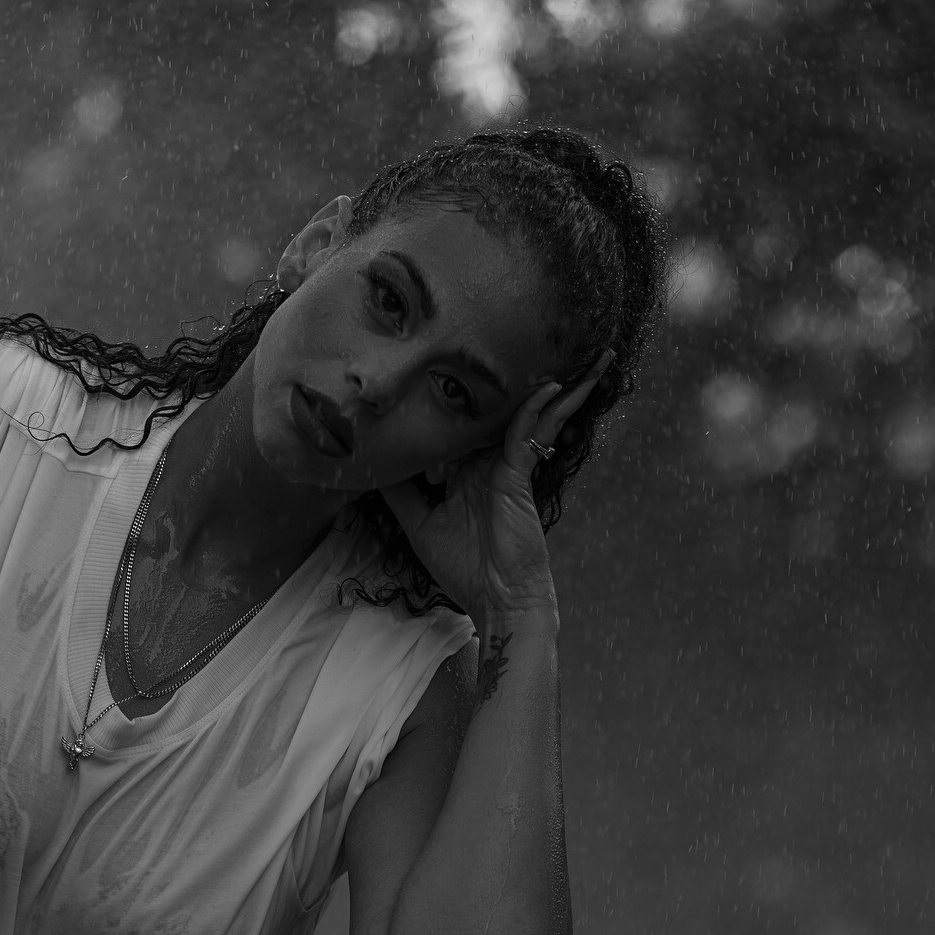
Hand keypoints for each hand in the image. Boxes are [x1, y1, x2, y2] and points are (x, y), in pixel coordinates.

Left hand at [378, 348, 614, 621]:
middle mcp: (487, 463)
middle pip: (493, 410)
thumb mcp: (419, 525)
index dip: (449, 400)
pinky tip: (552, 384)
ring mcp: (506, 467)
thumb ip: (400, 492)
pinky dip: (544, 409)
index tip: (434, 373)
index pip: (462, 424)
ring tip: (562, 350)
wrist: (497, 601)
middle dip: (501, 376)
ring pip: (521, 414)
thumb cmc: (463, 569)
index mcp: (466, 472)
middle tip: (494, 333)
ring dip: (540, 384)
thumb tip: (372, 464)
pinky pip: (533, 434)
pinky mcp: (520, 476)